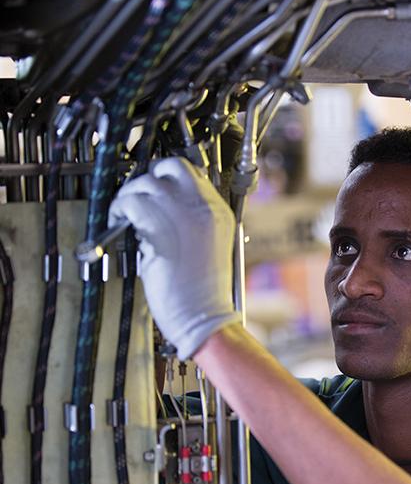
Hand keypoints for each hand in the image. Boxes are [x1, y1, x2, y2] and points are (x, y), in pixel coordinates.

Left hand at [108, 157, 240, 358]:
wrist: (203, 317)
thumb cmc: (201, 292)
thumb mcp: (205, 245)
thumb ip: (188, 220)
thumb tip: (156, 206)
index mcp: (217, 211)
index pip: (190, 171)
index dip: (164, 176)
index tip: (151, 190)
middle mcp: (204, 208)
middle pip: (170, 166)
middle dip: (147, 178)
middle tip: (135, 198)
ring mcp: (185, 217)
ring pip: (147, 182)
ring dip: (129, 195)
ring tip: (125, 215)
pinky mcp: (163, 231)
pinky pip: (133, 204)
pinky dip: (121, 210)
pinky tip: (121, 224)